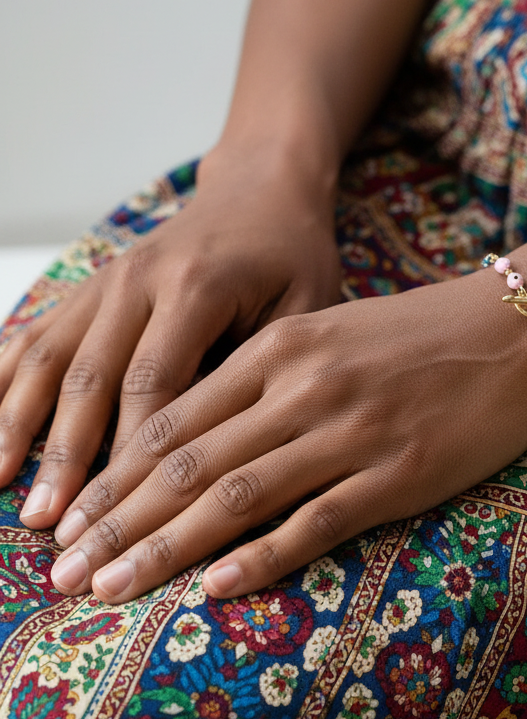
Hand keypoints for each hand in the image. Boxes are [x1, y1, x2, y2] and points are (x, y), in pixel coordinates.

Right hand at [4, 147, 341, 530]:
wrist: (261, 190)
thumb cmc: (294, 256)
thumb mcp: (305, 306)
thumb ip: (266, 367)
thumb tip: (230, 450)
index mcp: (197, 287)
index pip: (154, 384)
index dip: (134, 456)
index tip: (124, 517)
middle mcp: (138, 280)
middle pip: (91, 380)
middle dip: (68, 459)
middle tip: (52, 529)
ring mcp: (105, 280)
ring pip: (50, 361)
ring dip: (21, 430)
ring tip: (8, 496)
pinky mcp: (90, 287)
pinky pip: (36, 338)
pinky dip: (4, 387)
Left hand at [46, 270, 526, 602]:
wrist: (522, 327)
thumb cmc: (427, 333)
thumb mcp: (335, 334)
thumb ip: (270, 377)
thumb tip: (207, 436)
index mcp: (282, 349)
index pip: (171, 419)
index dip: (111, 478)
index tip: (70, 522)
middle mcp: (303, 388)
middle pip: (186, 464)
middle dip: (115, 523)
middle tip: (63, 574)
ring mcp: (351, 432)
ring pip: (235, 497)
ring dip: (165, 549)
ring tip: (109, 591)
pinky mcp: (399, 473)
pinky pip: (315, 522)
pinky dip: (260, 558)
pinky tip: (216, 591)